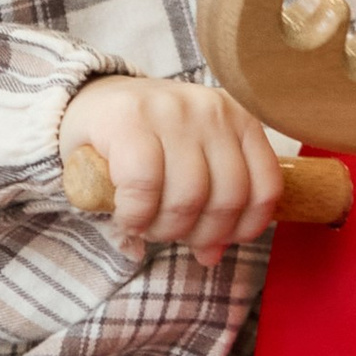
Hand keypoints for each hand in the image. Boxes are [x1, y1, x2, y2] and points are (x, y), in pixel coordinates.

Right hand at [61, 72, 284, 261]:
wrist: (90, 101)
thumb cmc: (147, 140)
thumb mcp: (191, 161)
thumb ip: (211, 201)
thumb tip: (212, 254)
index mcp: (239, 119)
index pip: (265, 186)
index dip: (246, 227)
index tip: (219, 242)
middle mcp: (212, 110)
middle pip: (227, 198)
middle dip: (199, 235)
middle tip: (173, 237)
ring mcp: (173, 111)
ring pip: (188, 197)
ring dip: (165, 229)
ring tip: (149, 228)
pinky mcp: (129, 120)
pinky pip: (144, 186)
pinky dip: (136, 215)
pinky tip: (128, 217)